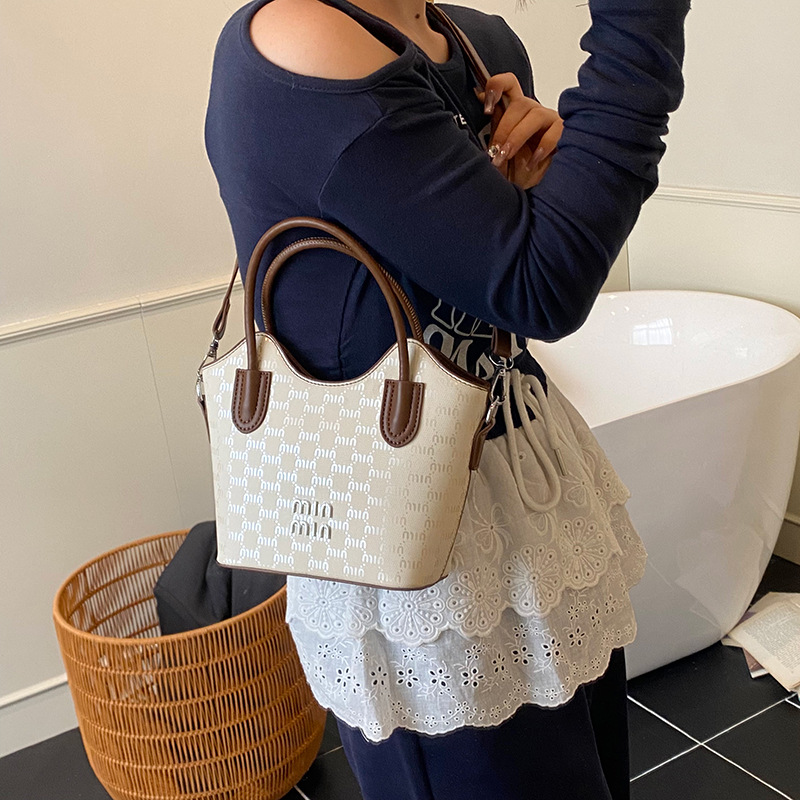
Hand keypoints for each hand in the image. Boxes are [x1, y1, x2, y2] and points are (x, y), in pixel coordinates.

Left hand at [475, 73, 562, 188]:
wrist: (535, 189)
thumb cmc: (516, 170)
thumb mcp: (498, 151)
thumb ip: (489, 131)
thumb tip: (475, 106)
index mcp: (514, 112)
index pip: (507, 85)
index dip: (496, 86)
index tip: (486, 106)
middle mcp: (532, 112)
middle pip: (519, 104)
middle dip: (504, 128)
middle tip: (495, 151)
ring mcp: (549, 121)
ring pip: (536, 115)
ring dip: (518, 137)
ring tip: (507, 156)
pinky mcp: (564, 133)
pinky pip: (555, 131)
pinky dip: (542, 148)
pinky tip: (531, 163)